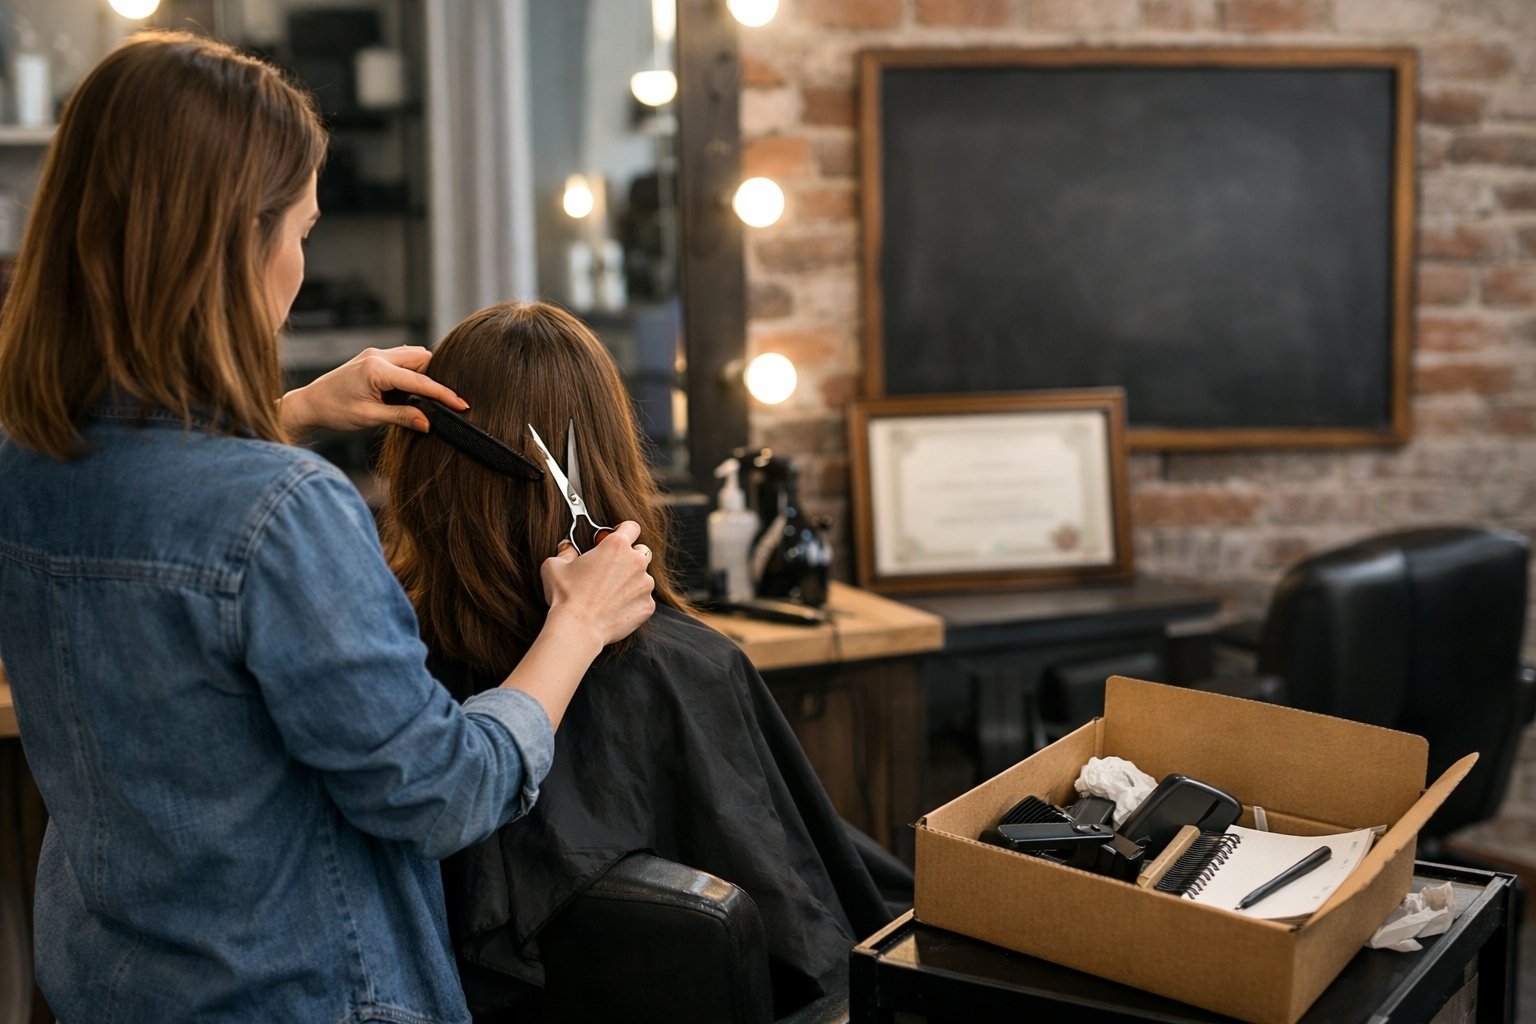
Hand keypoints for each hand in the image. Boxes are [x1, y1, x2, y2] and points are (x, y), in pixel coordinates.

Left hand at [278, 346, 467, 435]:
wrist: (309, 404)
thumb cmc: (334, 411)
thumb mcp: (369, 417)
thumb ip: (402, 417)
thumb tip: (428, 423)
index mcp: (376, 369)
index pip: (420, 380)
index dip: (444, 393)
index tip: (461, 404)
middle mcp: (377, 356)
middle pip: (423, 358)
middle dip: (436, 378)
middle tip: (444, 402)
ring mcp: (375, 354)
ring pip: (414, 356)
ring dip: (425, 373)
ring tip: (428, 397)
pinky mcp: (373, 358)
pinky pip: (402, 359)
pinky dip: (413, 372)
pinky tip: (413, 389)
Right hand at [540, 521, 655, 648]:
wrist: (578, 627)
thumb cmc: (566, 595)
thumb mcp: (554, 566)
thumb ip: (565, 551)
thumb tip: (567, 548)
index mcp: (616, 546)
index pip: (631, 527)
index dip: (622, 531)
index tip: (614, 538)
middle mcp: (636, 562)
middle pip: (642, 551)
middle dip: (630, 557)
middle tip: (612, 569)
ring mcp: (645, 584)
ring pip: (644, 577)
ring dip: (632, 582)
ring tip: (610, 594)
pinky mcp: (647, 605)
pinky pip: (644, 599)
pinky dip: (633, 602)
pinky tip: (616, 609)